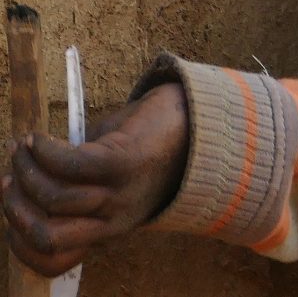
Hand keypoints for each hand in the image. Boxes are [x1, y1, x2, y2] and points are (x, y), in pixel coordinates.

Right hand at [3, 81, 189, 276]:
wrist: (195, 120)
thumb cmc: (141, 148)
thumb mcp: (104, 182)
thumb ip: (69, 191)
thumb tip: (18, 182)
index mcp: (107, 229)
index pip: (55, 262)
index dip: (20, 246)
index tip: (7, 215)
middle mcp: (115, 219)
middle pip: (48, 236)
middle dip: (16, 209)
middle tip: (8, 180)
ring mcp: (123, 193)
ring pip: (54, 197)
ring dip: (27, 170)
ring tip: (23, 149)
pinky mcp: (125, 161)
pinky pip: (70, 164)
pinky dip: (44, 150)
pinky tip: (39, 139)